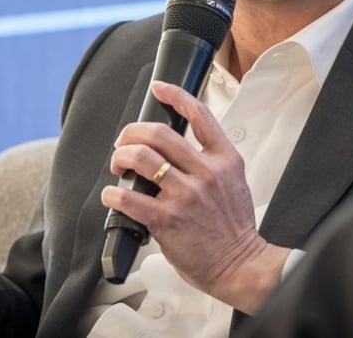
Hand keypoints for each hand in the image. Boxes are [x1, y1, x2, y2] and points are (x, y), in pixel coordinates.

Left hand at [101, 81, 290, 314]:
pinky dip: (112, 195)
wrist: (239, 264)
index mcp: (225, 159)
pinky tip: (112, 197)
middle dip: (132, 132)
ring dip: (121, 157)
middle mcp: (206, 172)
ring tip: (118, 166)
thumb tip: (178, 147)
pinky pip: (128, 198)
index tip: (159, 89)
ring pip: (141, 158)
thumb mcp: (234, 181)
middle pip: (159, 132)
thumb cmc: (233, 226)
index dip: (175, 95)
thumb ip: (212, 160)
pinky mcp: (167, 220)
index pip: (200, 114)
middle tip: (124, 142)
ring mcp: (186, 195)